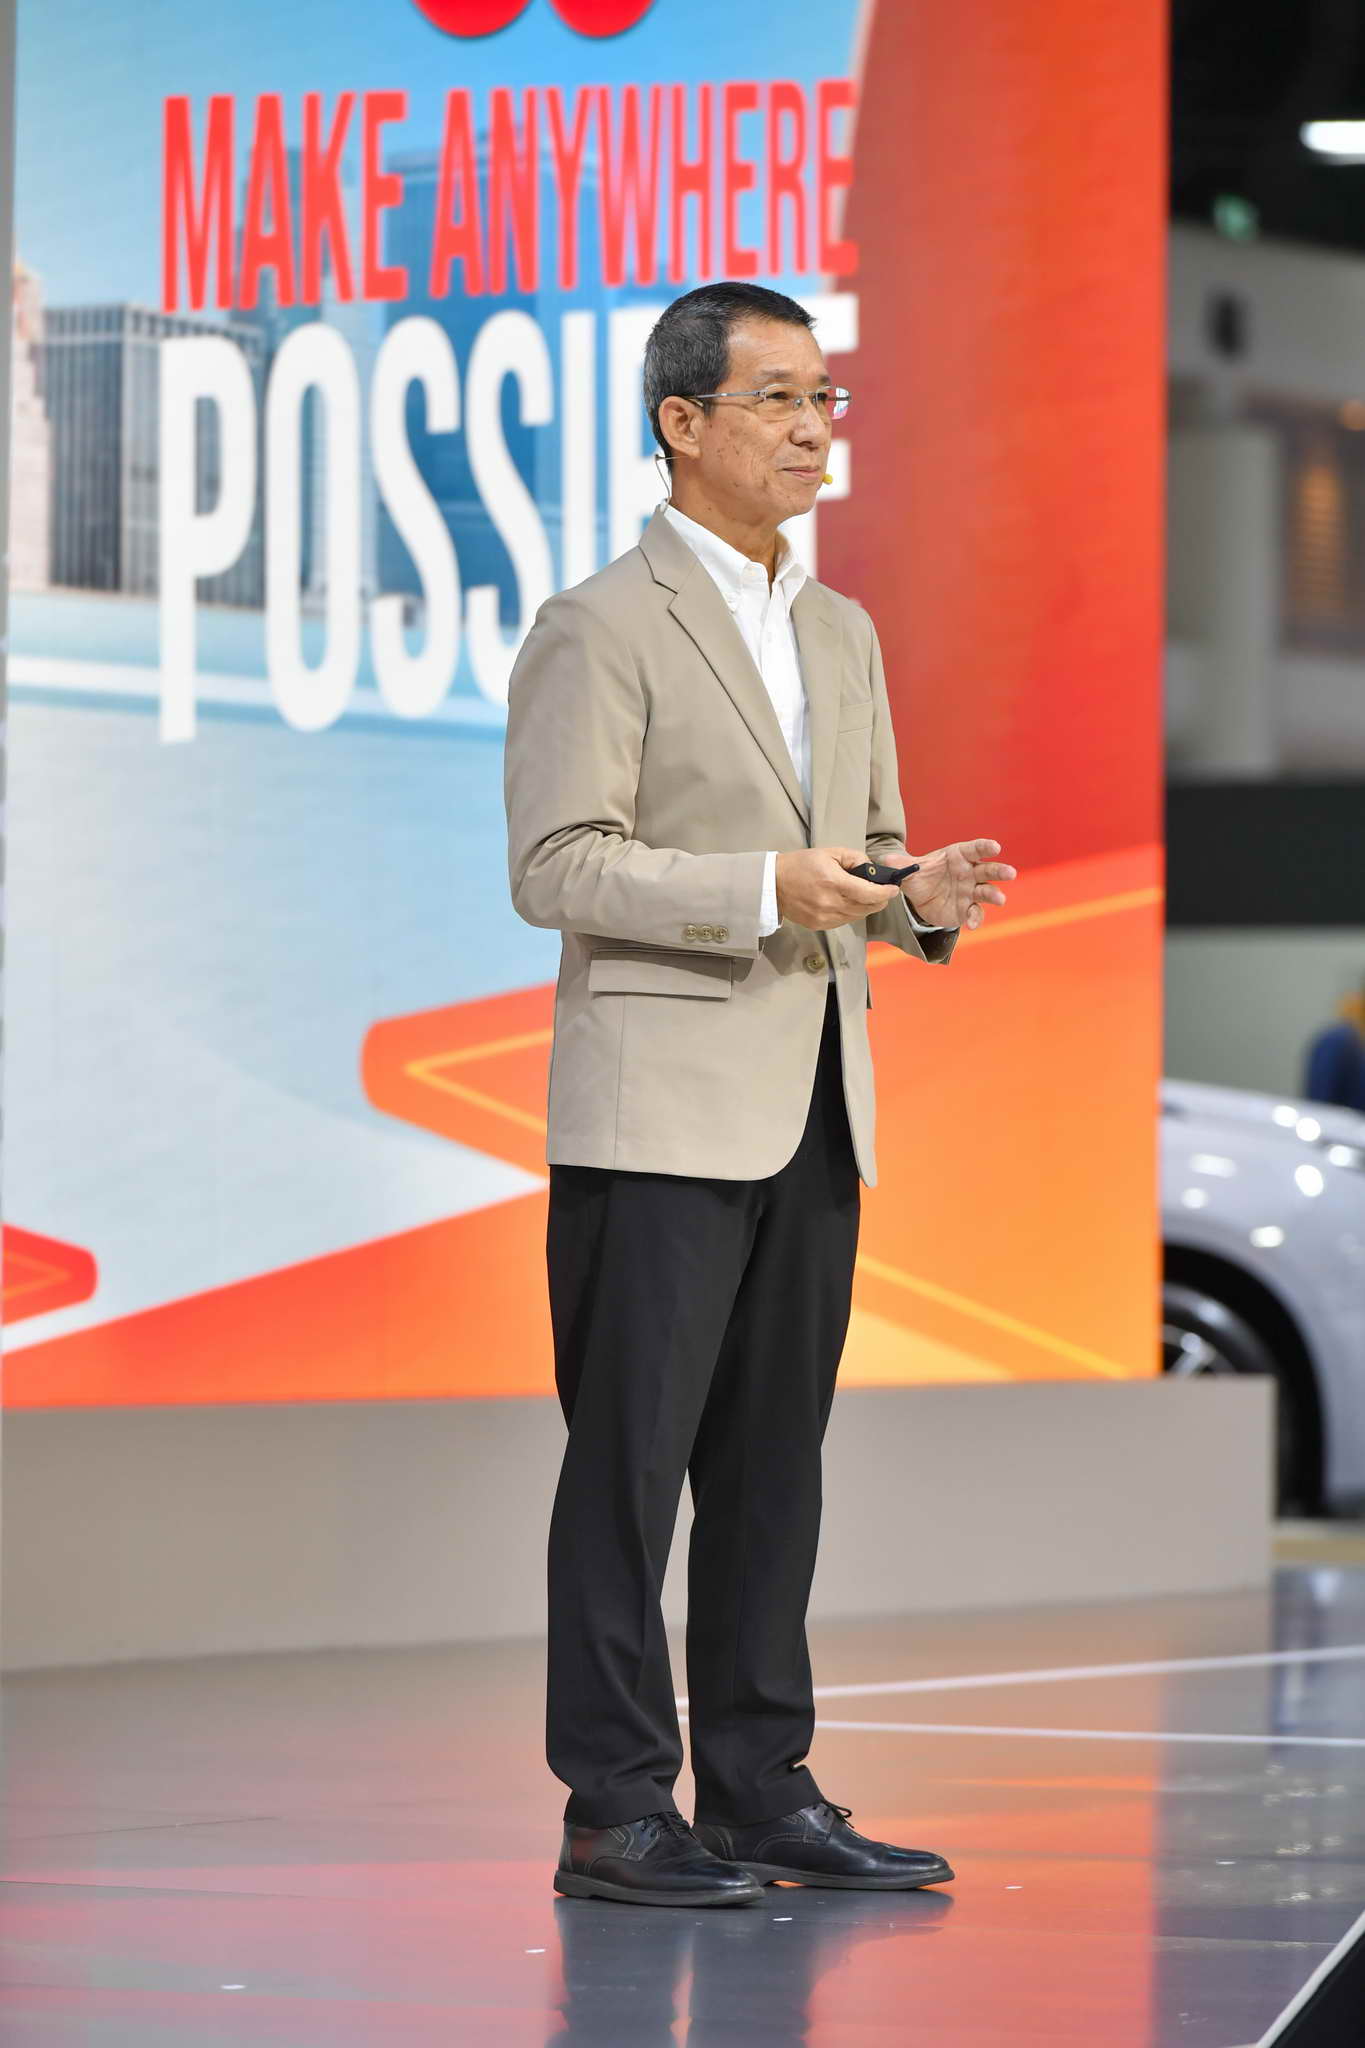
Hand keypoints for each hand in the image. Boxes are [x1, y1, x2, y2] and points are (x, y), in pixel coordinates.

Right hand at [776, 846, 904, 930]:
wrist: (774, 884)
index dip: (886, 892)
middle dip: (879, 899)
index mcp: (834, 883)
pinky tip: (847, 902)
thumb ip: (855, 858)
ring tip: (864, 895)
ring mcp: (825, 918)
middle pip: (868, 908)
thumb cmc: (802, 864)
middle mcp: (832, 904)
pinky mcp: (820, 926)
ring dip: (866, 907)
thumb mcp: (830, 853)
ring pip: (858, 916)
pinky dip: (852, 912)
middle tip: (882, 891)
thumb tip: (871, 870)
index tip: (893, 888)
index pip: (870, 894)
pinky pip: (845, 921)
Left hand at [899, 839, 1015, 929]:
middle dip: (1000, 871)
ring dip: (995, 895)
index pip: (975, 849)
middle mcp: (970, 872)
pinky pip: (975, 912)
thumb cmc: (922, 875)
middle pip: (988, 870)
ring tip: (1000, 899)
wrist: (920, 895)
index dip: (985, 847)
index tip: (995, 847)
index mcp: (959, 856)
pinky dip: (975, 918)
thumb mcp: (909, 870)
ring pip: (987, 891)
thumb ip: (899, 865)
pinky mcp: (967, 908)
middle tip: (1010, 873)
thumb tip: (884, 860)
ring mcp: (971, 891)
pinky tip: (972, 924)